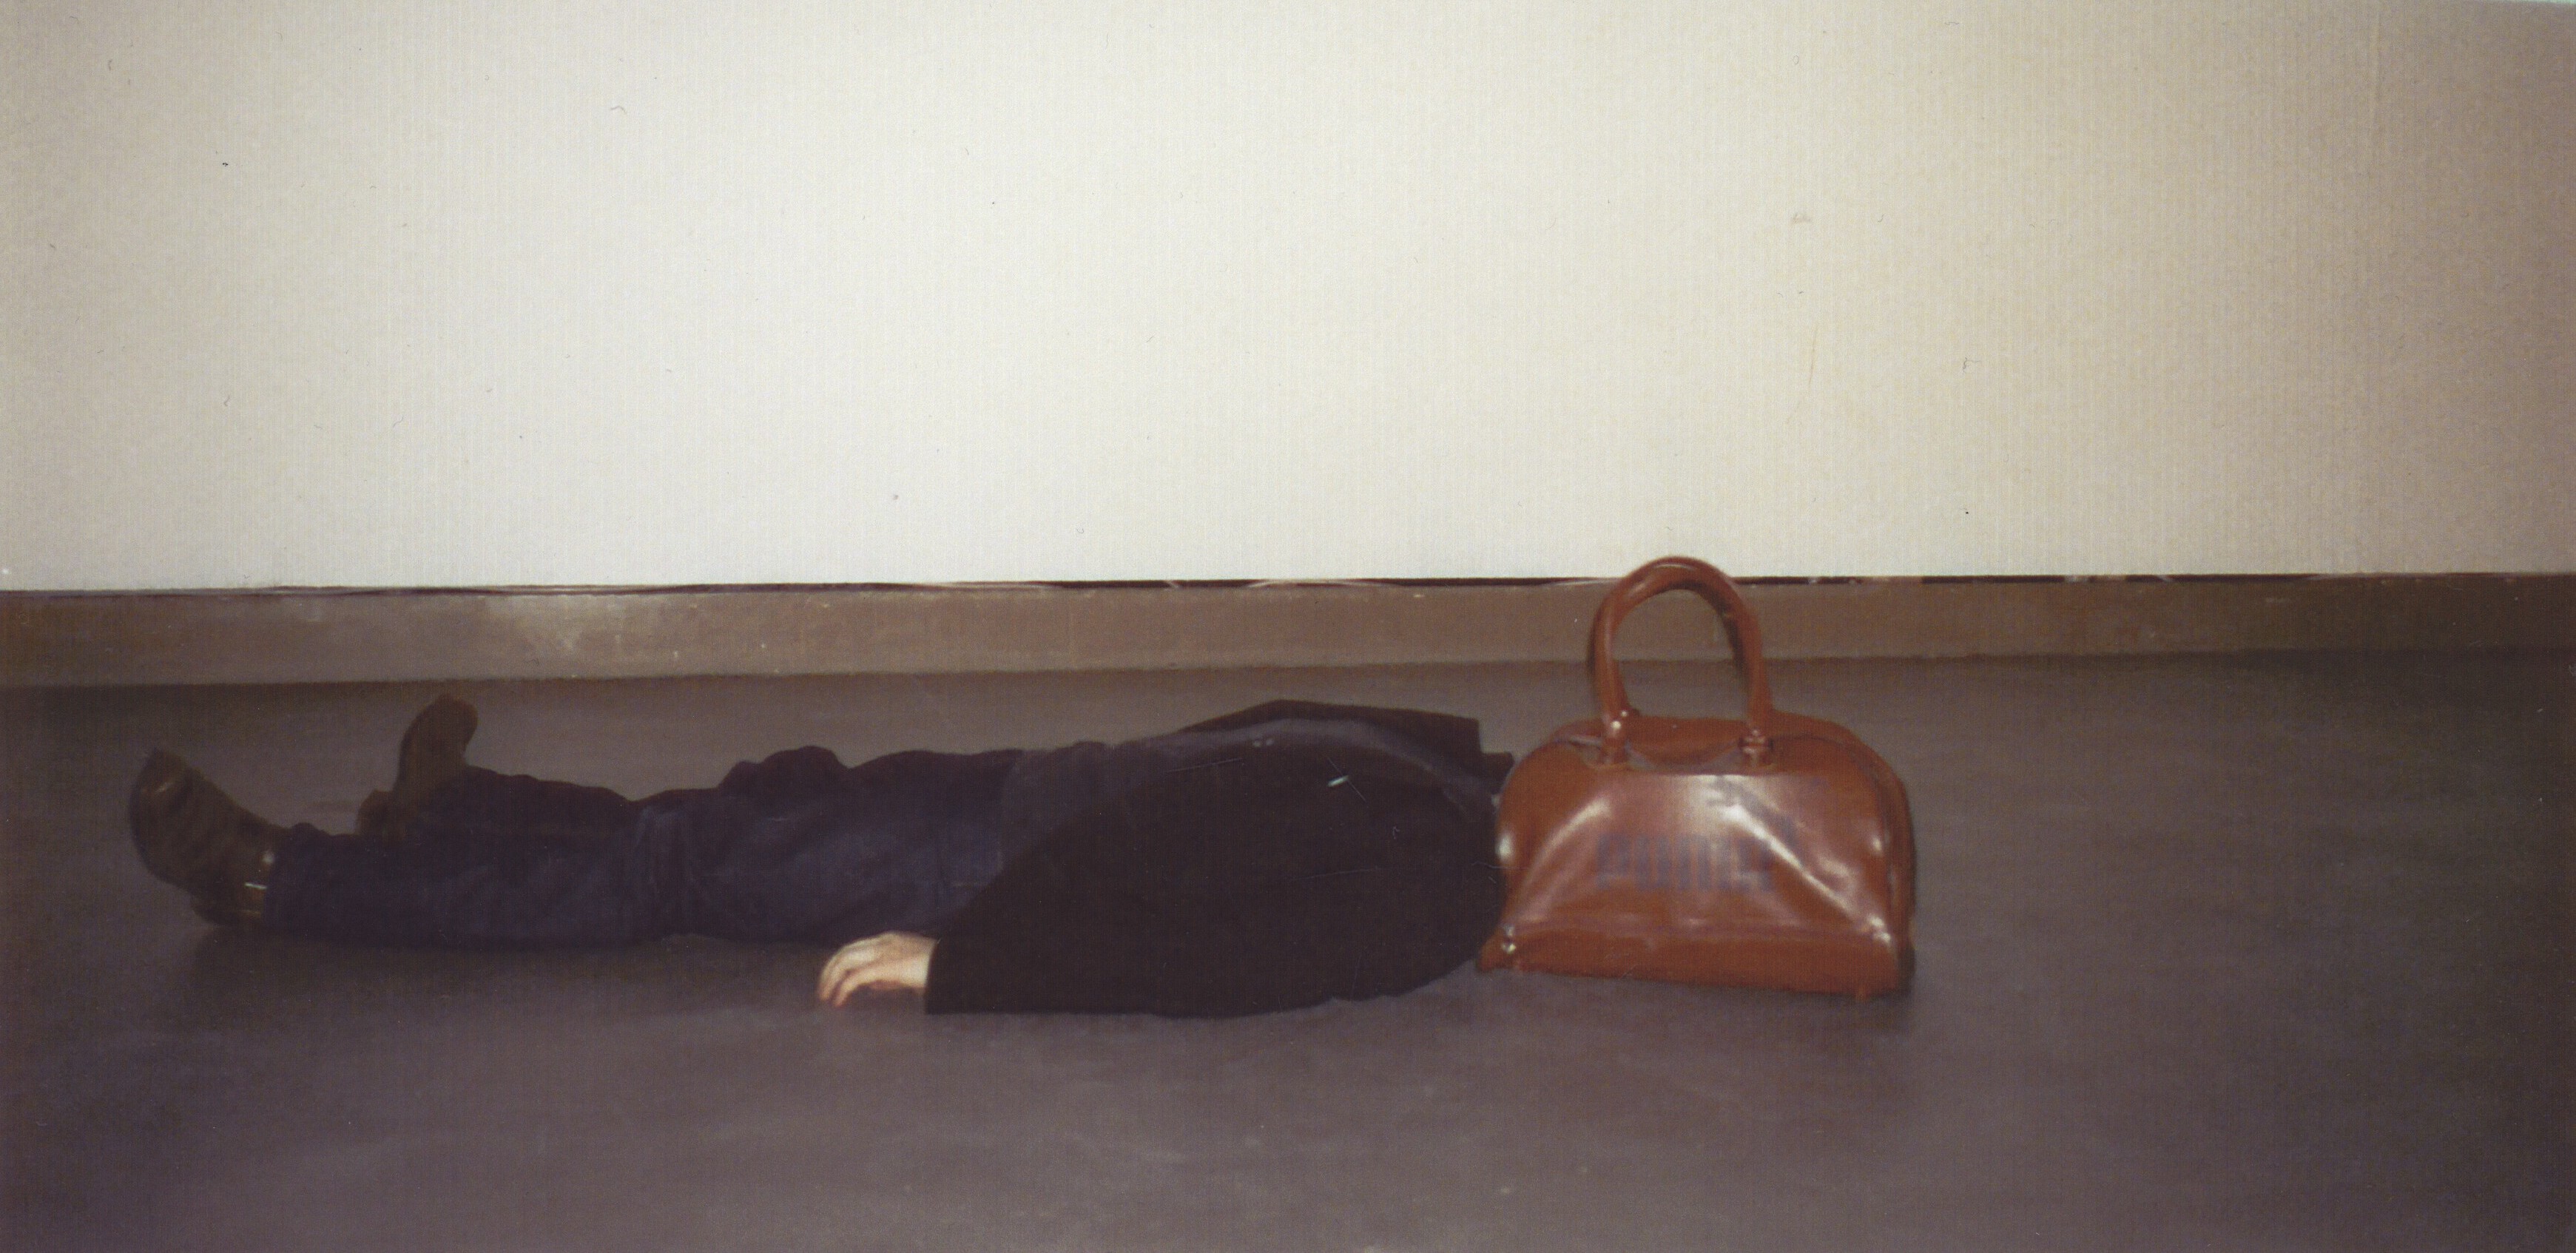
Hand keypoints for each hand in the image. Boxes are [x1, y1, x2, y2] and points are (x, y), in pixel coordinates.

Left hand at [817, 932, 935, 1006]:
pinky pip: (856, 977)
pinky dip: (843, 988)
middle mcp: (883, 942)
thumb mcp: (908, 971)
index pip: (854, 948)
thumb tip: (870, 984)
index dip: (838, 964)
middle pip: (844, 952)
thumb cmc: (937, 969)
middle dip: (828, 971)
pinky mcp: (887, 966)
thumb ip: (888, 976)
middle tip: (822, 991)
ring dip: (830, 979)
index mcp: (888, 940)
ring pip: (845, 961)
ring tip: (826, 997)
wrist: (955, 965)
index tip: (832, 982)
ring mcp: (885, 951)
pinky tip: (839, 1000)